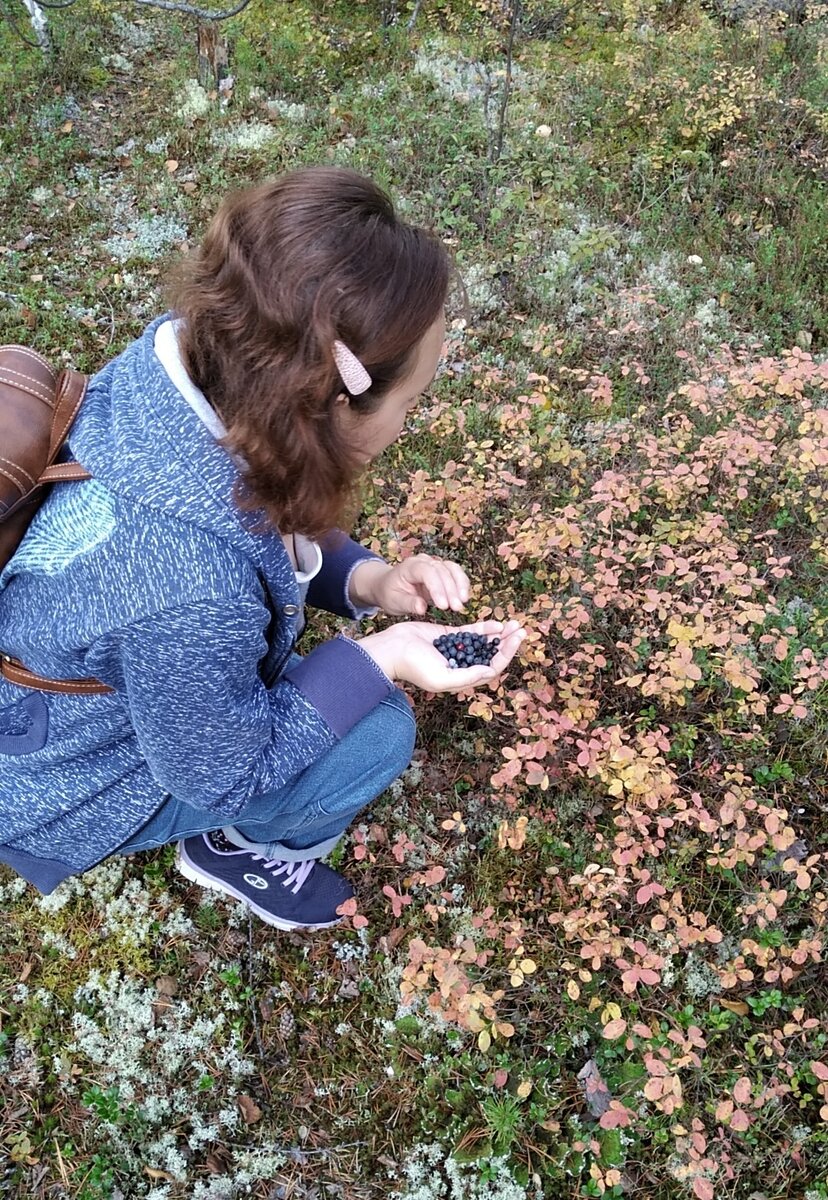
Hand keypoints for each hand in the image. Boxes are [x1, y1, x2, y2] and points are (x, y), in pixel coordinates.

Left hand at [349, 555, 469, 615]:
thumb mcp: (394, 602)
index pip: (427, 572)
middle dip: (451, 590)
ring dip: (460, 585)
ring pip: (452, 569)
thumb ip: (408, 604)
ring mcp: (434, 564)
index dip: (437, 588)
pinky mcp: (442, 571)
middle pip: (442, 570)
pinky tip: (464, 598)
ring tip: (462, 603)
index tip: (443, 606)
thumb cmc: (390, 594)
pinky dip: (462, 584)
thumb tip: (422, 608)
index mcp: (409, 566)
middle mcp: (423, 561)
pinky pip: (456, 573)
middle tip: (457, 608)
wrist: (388, 586)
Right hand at [357, 619, 524, 691]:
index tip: (516, 640)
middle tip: (521, 629)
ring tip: (513, 623)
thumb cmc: (414, 667)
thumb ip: (467, 677)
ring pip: (484, 642)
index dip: (506, 654)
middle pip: (492, 655)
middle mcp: (463, 666)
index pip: (492, 668)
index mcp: (463, 679)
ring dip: (499, 634)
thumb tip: (491, 671)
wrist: (393, 649)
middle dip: (507, 643)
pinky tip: (496, 623)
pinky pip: (471, 632)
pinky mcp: (449, 636)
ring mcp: (457, 650)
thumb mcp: (442, 678)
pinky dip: (484, 628)